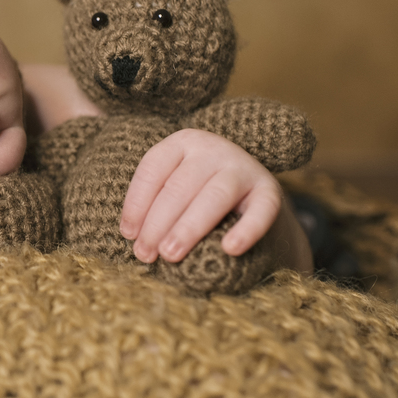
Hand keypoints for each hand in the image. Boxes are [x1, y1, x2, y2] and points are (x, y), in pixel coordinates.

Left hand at [119, 128, 281, 263]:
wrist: (248, 187)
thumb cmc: (196, 190)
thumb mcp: (173, 182)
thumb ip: (154, 201)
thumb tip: (133, 236)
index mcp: (182, 142)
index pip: (153, 169)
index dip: (137, 203)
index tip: (128, 234)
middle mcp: (213, 149)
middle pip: (179, 186)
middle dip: (157, 223)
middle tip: (145, 254)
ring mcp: (243, 167)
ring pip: (213, 197)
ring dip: (188, 228)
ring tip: (170, 255)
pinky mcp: (269, 190)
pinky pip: (261, 211)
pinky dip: (247, 230)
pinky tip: (230, 249)